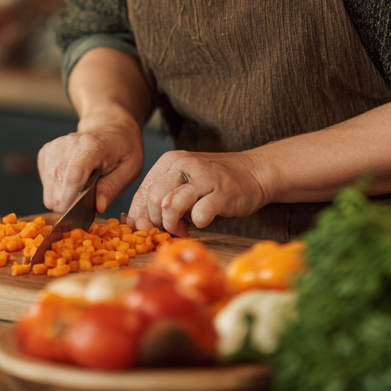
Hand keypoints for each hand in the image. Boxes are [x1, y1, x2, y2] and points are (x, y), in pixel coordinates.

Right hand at [38, 109, 143, 214]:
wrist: (110, 128)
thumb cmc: (123, 150)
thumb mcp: (130, 169)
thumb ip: (113, 188)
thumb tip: (98, 207)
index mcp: (92, 146)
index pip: (73, 176)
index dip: (72, 201)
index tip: (80, 214)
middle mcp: (69, 143)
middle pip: (58, 189)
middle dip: (71, 204)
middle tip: (87, 200)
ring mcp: (54, 147)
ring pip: (49, 192)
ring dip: (64, 197)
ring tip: (81, 188)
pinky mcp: (46, 152)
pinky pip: (45, 185)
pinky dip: (57, 189)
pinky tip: (72, 181)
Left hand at [127, 149, 269, 237]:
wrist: (254, 171)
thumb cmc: (215, 184)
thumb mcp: (184, 184)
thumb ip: (162, 198)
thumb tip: (135, 224)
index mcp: (169, 162)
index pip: (142, 193)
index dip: (144, 217)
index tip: (154, 229)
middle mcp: (183, 164)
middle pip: (153, 200)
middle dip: (159, 223)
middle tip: (174, 228)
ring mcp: (202, 177)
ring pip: (169, 205)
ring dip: (173, 225)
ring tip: (184, 227)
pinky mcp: (221, 192)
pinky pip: (199, 214)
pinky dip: (198, 223)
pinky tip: (203, 220)